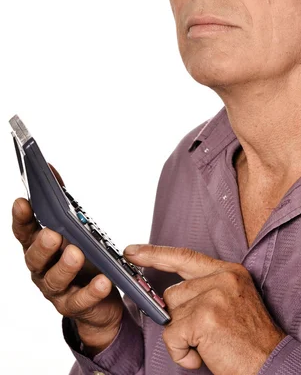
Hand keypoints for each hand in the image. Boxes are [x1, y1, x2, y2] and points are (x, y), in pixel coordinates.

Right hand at [12, 164, 123, 356]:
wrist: (98, 300)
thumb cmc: (82, 256)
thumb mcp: (73, 228)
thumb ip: (60, 201)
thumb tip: (50, 169)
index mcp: (39, 246)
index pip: (24, 231)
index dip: (21, 218)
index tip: (23, 202)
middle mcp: (42, 269)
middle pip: (34, 258)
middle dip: (43, 245)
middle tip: (54, 234)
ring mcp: (56, 290)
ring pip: (54, 279)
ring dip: (65, 266)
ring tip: (77, 253)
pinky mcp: (74, 307)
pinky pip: (81, 300)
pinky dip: (91, 291)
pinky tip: (103, 281)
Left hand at [124, 244, 285, 374]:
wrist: (273, 365)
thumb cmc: (250, 343)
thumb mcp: (233, 303)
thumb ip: (205, 291)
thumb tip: (169, 296)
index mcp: (229, 271)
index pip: (185, 256)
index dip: (155, 254)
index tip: (132, 251)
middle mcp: (222, 278)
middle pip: (173, 293)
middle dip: (179, 320)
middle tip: (205, 337)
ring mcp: (214, 296)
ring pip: (170, 314)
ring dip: (182, 338)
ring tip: (209, 346)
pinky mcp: (205, 318)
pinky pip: (172, 335)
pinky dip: (182, 353)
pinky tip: (204, 357)